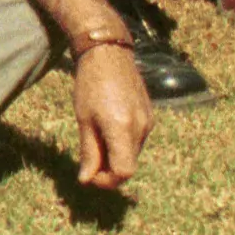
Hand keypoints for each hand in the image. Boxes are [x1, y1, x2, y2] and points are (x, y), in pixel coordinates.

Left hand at [69, 37, 153, 187]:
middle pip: (129, 165)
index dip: (107, 180)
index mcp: (122, 127)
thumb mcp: (84, 119)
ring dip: (116, 156)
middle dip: (109, 170)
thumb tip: (87, 179)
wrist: (108, 54)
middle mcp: (141, 127)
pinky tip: (108, 129)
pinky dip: (123, 144)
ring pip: (133, 154)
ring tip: (96, 138)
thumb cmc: (90, 84)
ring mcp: (148, 122)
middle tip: (89, 161)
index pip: (124, 171)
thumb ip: (89, 152)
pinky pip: (137, 140)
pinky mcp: (150, 116)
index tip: (91, 175)